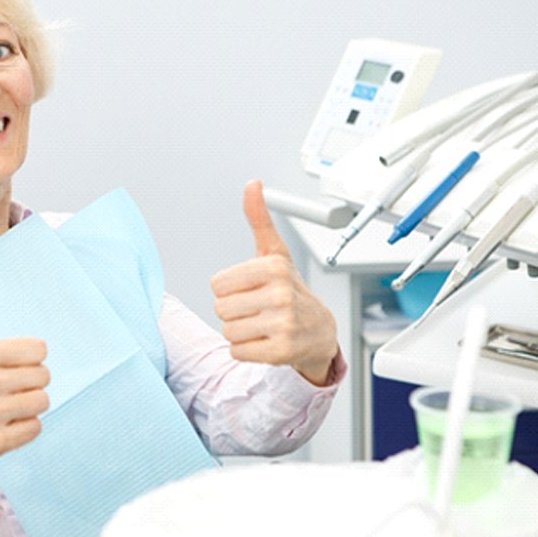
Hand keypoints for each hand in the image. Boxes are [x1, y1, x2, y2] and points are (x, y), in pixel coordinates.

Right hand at [0, 262, 49, 510]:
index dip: (26, 360)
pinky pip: (36, 428)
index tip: (3, 369)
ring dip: (27, 408)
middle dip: (28, 385)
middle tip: (1, 393)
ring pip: (43, 401)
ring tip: (2, 410)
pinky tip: (1, 430)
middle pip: (44, 376)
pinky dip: (23, 431)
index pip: (40, 349)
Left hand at [210, 180, 337, 385]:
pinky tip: (265, 342)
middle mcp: (281, 294)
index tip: (252, 289)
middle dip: (234, 312)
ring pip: (228, 331)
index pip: (217, 284)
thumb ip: (258, 219)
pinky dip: (246, 350)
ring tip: (262, 325)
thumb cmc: (290, 290)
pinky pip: (238, 352)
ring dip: (240, 332)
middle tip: (258, 309)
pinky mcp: (282, 352)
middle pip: (220, 309)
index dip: (230, 289)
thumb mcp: (274, 253)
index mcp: (273, 267)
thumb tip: (252, 184)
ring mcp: (284, 324)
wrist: (320, 332)